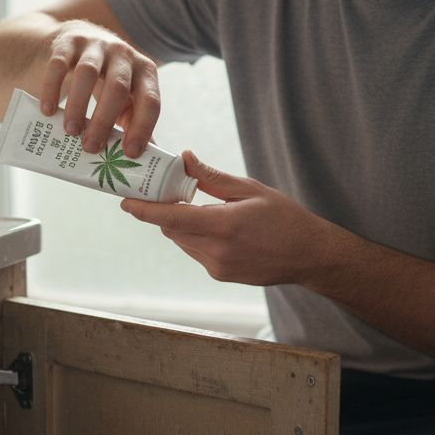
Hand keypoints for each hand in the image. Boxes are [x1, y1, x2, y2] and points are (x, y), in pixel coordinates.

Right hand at [40, 20, 159, 157]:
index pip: (150, 101)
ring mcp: (96, 45)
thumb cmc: (107, 80)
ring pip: (88, 73)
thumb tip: (147, 163)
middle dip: (104, 121)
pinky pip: (59, 63)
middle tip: (90, 147)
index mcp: (145, 73)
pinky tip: (47, 111)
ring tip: (70, 131)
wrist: (78, 41)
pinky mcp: (69, 41)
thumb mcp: (126, 99)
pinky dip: (52, 88)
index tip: (128, 153)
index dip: (142, 128)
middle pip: (117, 88)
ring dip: (78, 105)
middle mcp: (124, 54)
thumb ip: (135, 124)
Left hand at [121, 152, 337, 286]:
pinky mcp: (220, 275)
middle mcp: (217, 251)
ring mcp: (217, 267)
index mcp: (224, 226)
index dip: (145, 211)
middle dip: (166, 211)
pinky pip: (196, 252)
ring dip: (182, 225)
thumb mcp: (250, 190)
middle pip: (173, 230)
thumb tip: (185, 159)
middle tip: (165, 191)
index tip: (125, 202)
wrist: (308, 256)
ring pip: (182, 242)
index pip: (172, 218)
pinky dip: (196, 237)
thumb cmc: (284, 218)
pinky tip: (217, 227)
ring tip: (199, 208)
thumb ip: (212, 178)